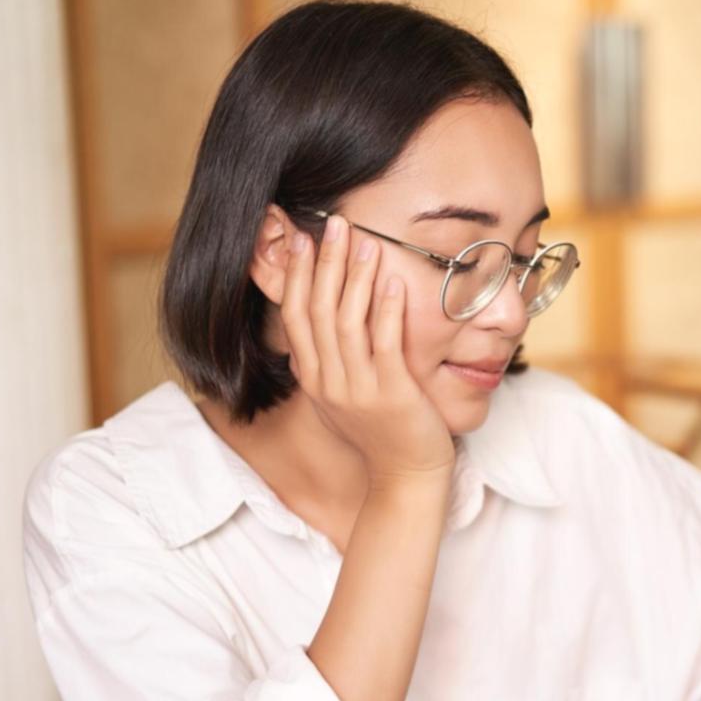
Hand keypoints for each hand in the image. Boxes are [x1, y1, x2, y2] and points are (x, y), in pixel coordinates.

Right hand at [281, 213, 454, 485]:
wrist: (406, 478)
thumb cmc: (381, 434)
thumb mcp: (341, 398)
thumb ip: (326, 365)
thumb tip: (311, 335)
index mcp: (313, 379)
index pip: (295, 316)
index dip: (296, 275)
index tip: (300, 239)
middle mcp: (329, 382)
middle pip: (318, 310)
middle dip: (325, 263)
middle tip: (334, 223)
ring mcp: (358, 389)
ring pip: (348, 322)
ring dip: (356, 277)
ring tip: (364, 240)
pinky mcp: (392, 394)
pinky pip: (385, 344)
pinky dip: (387, 310)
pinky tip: (393, 281)